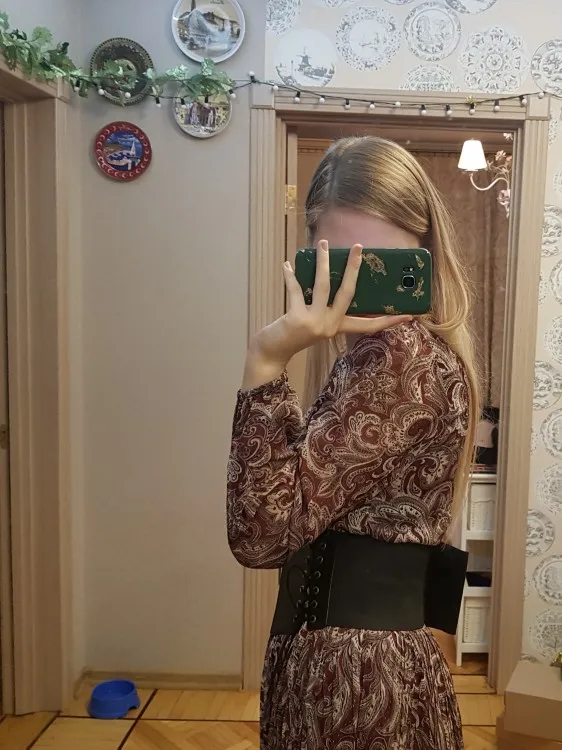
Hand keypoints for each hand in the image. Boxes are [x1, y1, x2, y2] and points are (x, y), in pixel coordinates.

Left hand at [242, 241, 411, 389]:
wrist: (272, 353)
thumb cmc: (293, 333)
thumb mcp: (314, 321)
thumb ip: (324, 305)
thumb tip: (328, 272)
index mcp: (337, 328)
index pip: (369, 325)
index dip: (389, 320)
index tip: (410, 315)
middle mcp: (330, 326)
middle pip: (348, 293)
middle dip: (353, 268)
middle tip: (358, 247)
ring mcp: (315, 322)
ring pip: (323, 286)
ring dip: (322, 262)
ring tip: (323, 244)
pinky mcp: (297, 318)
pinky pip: (296, 290)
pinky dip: (291, 275)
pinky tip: (287, 264)